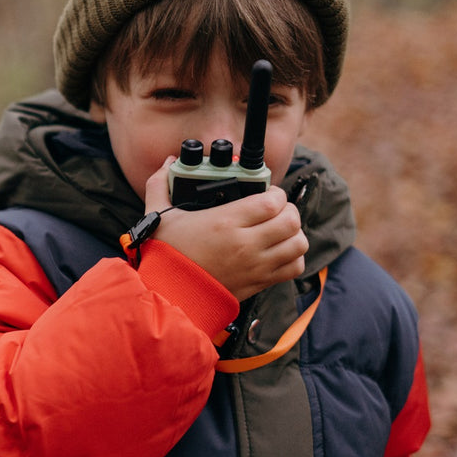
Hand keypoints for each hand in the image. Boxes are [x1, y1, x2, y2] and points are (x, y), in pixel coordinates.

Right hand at [143, 157, 308, 301]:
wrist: (167, 295)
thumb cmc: (165, 255)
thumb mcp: (159, 216)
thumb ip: (160, 184)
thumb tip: (168, 162)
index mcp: (225, 222)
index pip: (273, 202)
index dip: (276, 194)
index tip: (267, 194)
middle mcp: (245, 244)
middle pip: (291, 221)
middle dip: (288, 210)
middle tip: (275, 210)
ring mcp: (255, 266)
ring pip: (298, 244)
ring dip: (294, 234)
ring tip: (279, 230)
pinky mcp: (258, 283)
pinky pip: (293, 268)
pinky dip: (293, 258)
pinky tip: (278, 252)